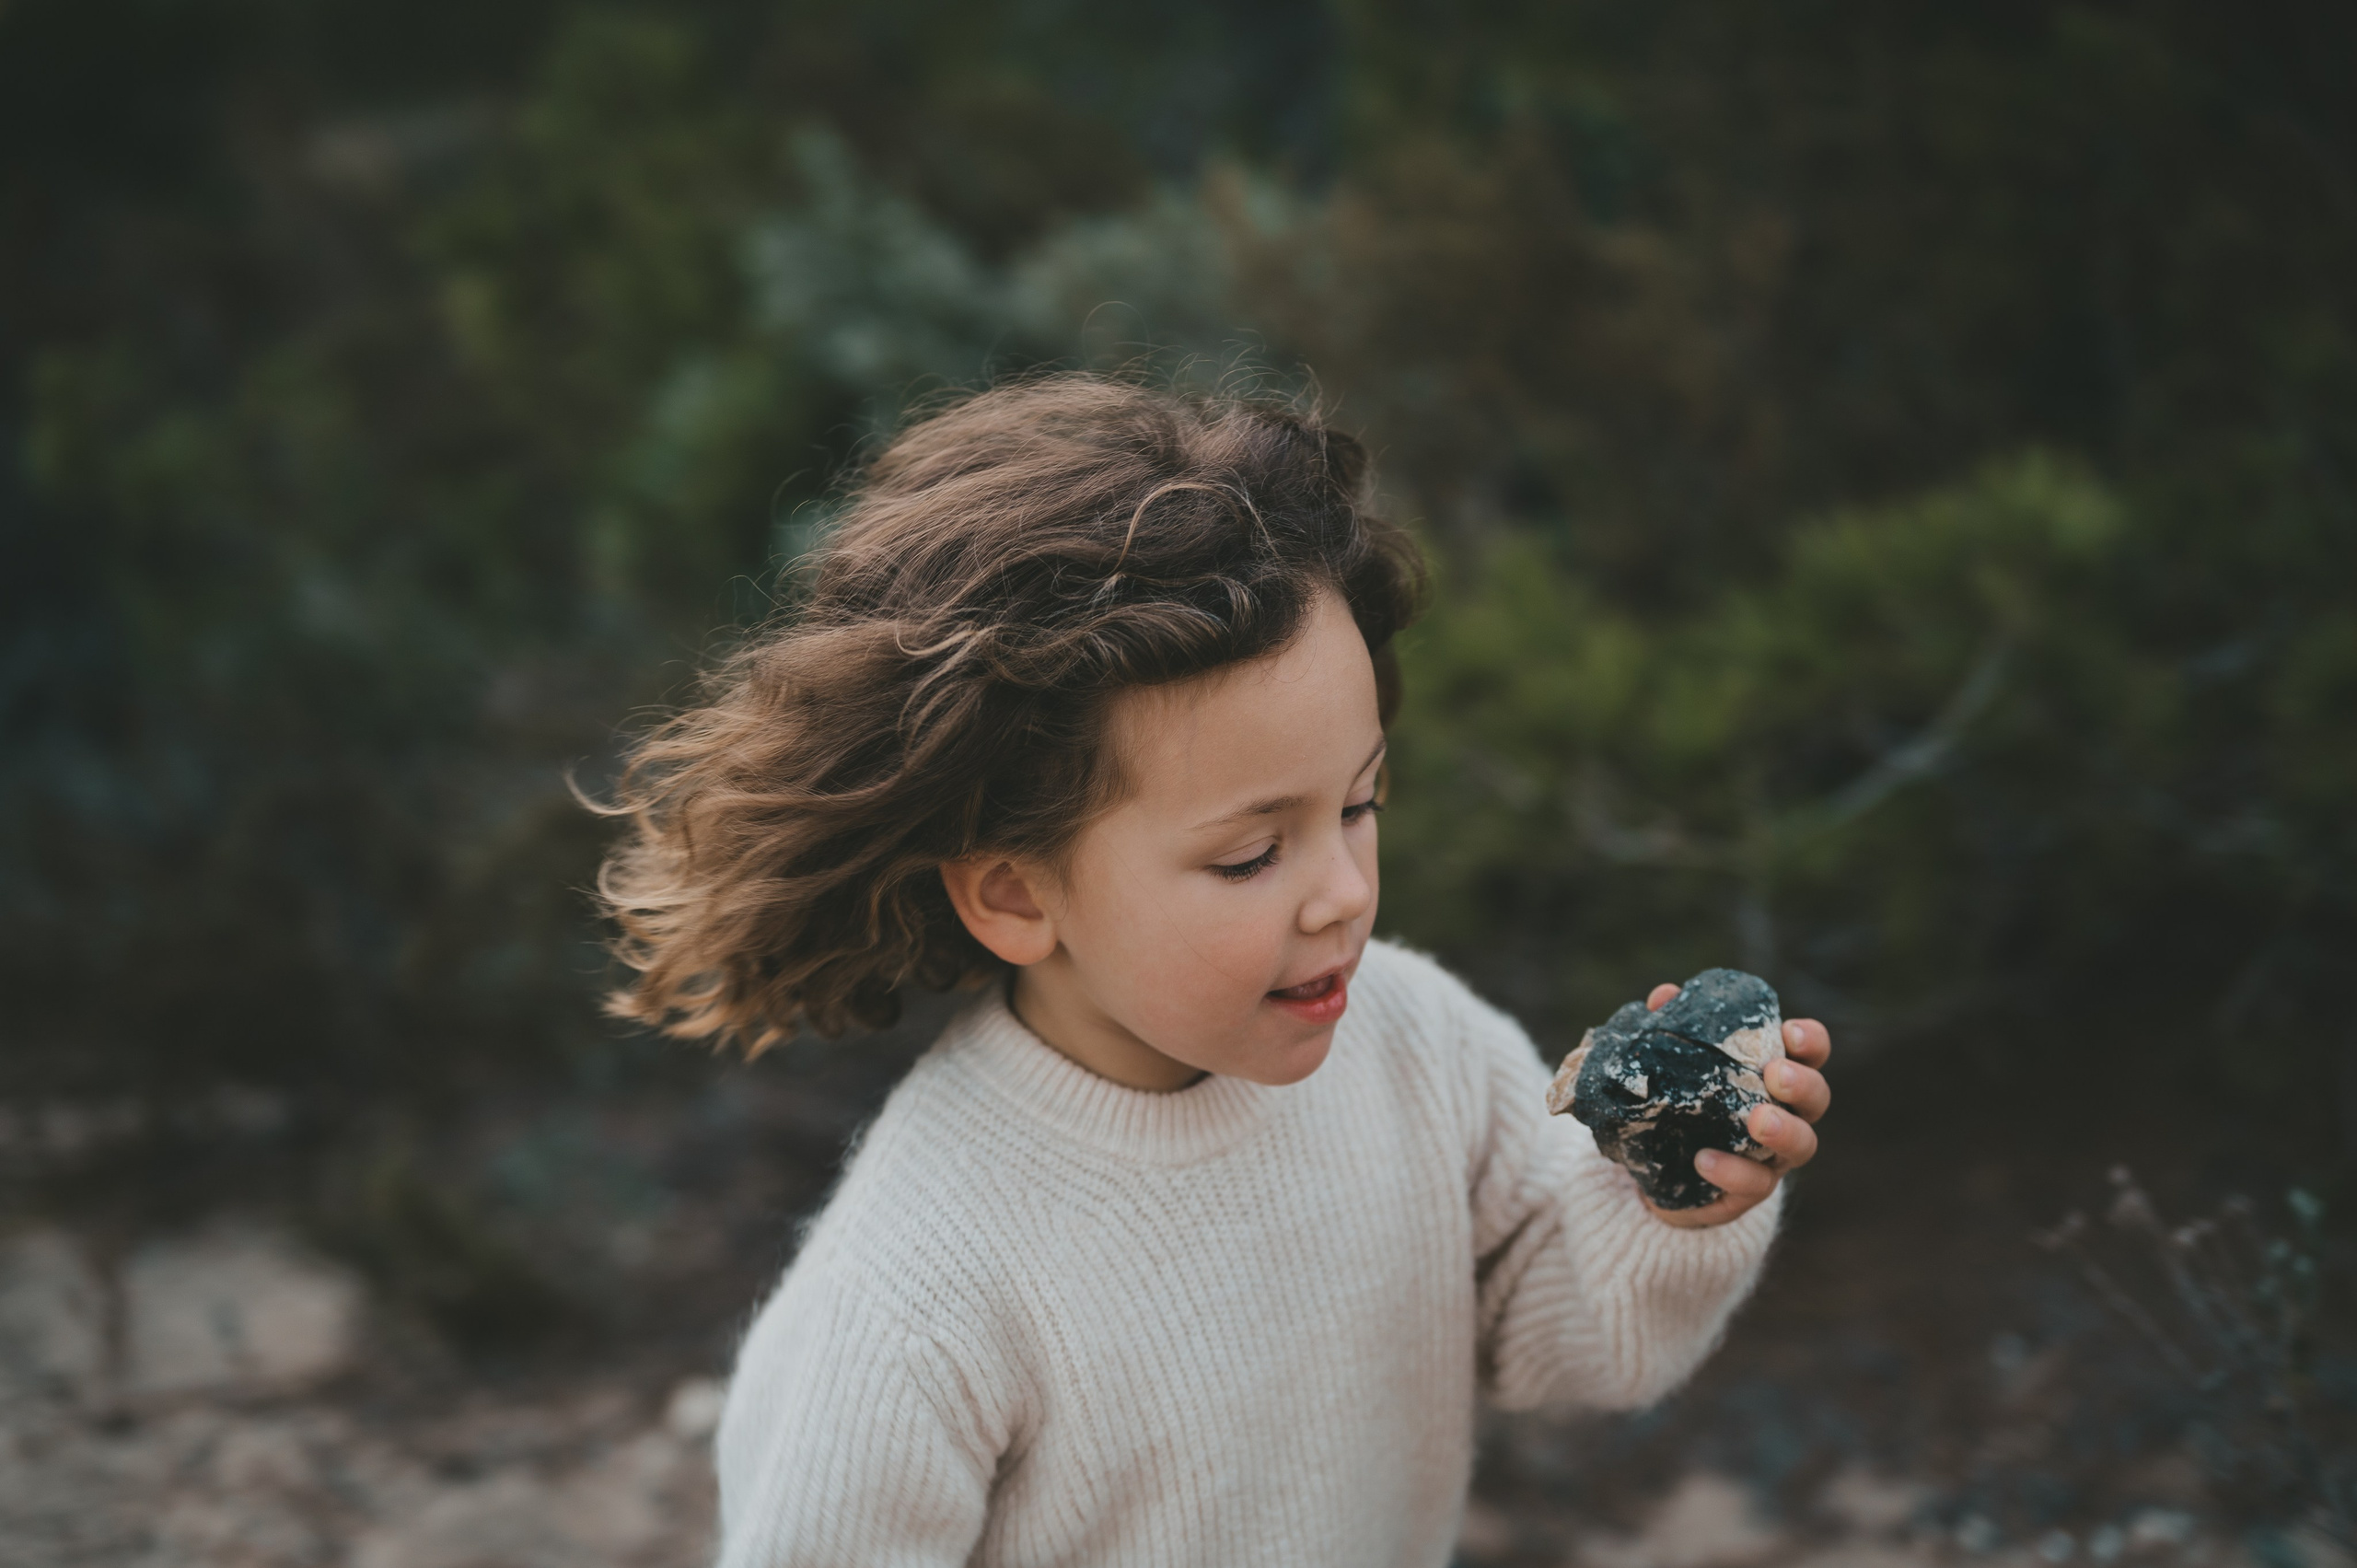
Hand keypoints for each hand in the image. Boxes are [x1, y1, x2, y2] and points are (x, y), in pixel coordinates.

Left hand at [1636, 981, 1830, 1229]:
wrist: (1662, 1173)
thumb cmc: (1682, 1104)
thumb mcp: (1674, 1065)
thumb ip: (1672, 1029)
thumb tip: (1664, 995)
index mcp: (1774, 1076)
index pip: (1810, 1053)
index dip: (1810, 1041)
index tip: (1790, 1031)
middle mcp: (1786, 1115)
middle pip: (1817, 1099)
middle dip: (1803, 1084)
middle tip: (1775, 1074)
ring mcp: (1773, 1156)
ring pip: (1802, 1145)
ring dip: (1784, 1131)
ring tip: (1758, 1120)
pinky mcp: (1749, 1192)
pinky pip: (1754, 1185)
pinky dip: (1733, 1171)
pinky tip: (1704, 1160)